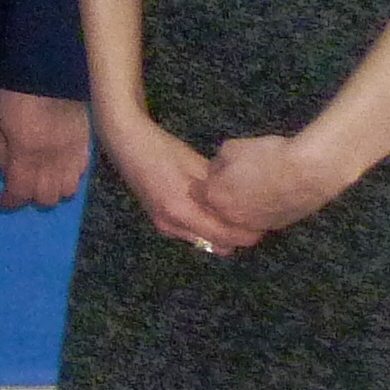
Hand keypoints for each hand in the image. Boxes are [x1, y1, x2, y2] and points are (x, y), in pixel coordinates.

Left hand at [0, 89, 91, 210]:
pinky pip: (82, 174)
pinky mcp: (86, 144)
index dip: (10, 201)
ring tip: (41, 179)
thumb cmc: (12, 90)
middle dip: (30, 196)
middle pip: (47, 197)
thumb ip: (0, 150)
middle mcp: (53, 159)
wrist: (48, 67)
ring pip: (67, 191)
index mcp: (26, 153)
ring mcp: (73, 153)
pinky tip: (58, 169)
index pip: (21, 192)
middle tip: (21, 186)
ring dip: (52, 190)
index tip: (2, 201)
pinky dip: (70, 178)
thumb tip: (8, 175)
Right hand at [99, 111, 258, 255]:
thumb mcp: (197, 165)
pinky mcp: (160, 222)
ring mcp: (164, 226)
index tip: (264, 223)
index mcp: (181, 210)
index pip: (225, 237)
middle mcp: (172, 225)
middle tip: (251, 218)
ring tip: (234, 214)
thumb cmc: (163, 149)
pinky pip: (192, 235)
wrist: (125, 143)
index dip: (248, 234)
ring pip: (206, 243)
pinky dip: (207, 228)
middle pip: (218, 246)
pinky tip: (212, 211)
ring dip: (222, 234)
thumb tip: (248, 203)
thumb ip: (219, 190)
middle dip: (237, 236)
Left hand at [198, 132, 348, 239]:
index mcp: (217, 197)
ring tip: (247, 189)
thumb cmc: (266, 156)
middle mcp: (233, 217)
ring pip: (239, 218)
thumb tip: (217, 170)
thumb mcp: (231, 149)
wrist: (308, 172)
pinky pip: (259, 220)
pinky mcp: (277, 226)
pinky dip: (258, 211)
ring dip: (239, 207)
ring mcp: (256, 224)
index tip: (205, 178)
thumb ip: (218, 163)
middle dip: (218, 199)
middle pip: (218, 210)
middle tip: (225, 184)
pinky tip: (265, 196)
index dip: (201, 184)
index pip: (198, 195)